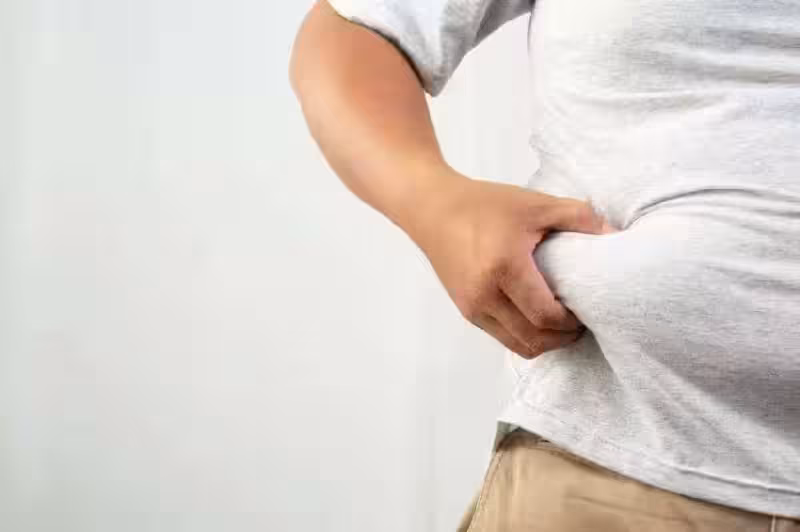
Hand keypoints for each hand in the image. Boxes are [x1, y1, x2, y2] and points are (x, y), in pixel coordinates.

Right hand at [409, 173, 618, 357]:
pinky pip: (501, 337)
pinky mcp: (465, 311)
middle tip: (580, 323)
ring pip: (517, 345)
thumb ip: (578, 217)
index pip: (546, 316)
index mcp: (504, 268)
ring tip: (560, 324)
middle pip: (533, 339)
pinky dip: (523, 335)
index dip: (572, 322)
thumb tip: (614, 236)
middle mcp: (485, 295)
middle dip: (562, 338)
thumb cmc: (484, 204)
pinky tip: (535, 316)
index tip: (586, 309)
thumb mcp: (535, 204)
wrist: (433, 210)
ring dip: (543, 341)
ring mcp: (472, 307)